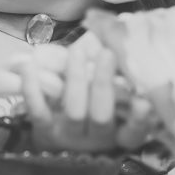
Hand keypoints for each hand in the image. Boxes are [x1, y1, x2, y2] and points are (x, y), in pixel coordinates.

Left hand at [21, 43, 155, 153]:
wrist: (57, 135)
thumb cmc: (91, 103)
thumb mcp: (108, 93)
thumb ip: (116, 71)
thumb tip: (115, 36)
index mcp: (119, 132)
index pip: (134, 132)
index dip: (139, 119)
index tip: (143, 102)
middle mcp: (97, 138)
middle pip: (101, 114)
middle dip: (104, 82)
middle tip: (107, 53)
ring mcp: (70, 136)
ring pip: (74, 110)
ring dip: (76, 78)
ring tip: (77, 52)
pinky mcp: (44, 132)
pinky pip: (39, 111)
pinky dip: (34, 89)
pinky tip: (30, 67)